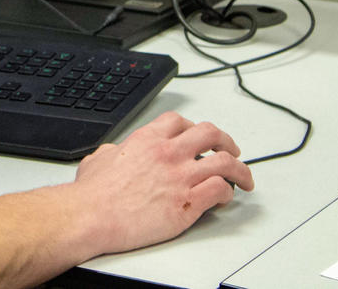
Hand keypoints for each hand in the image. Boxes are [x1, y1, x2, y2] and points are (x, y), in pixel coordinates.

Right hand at [71, 111, 253, 254]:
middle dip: (226, 141)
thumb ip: (112, 152)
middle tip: (231, 150)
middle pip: (211, 134)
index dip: (193, 127)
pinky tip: (224, 199)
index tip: (198, 137)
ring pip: (226, 162)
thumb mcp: (98, 159)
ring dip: (240, 169)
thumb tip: (114, 153)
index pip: (180, 121)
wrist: (93, 215)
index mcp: (146, 140)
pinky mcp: (188, 203)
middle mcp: (168, 153)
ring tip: (244, 178)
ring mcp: (180, 177)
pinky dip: (228, 193)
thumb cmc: (94, 193)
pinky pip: (221, 190)